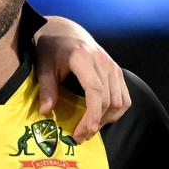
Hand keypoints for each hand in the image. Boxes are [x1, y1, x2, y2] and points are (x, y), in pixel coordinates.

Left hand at [35, 16, 130, 142]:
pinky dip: (116, 111)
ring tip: (91, 129)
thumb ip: (47, 88)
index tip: (82, 132)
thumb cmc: (53, 48)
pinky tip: (102, 117)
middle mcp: (103, 62)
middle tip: (80, 137)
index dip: (91, 115)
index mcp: (83, 59)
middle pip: (108, 100)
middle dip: (96, 123)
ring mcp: (113, 66)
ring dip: (107, 119)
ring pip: (120, 101)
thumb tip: (46, 111)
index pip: (95, 91)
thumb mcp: (43, 65)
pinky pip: (125, 97)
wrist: (66, 31)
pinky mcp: (118, 71)